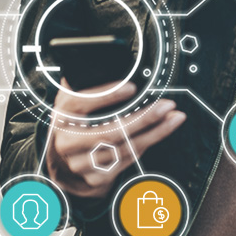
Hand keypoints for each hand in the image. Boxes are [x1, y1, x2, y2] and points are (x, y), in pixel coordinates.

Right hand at [45, 78, 186, 198]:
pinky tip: (161, 131)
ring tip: (173, 117)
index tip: (132, 88)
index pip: (81, 103)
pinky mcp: (96, 177)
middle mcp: (67, 141)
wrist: (63, 159)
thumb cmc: (76, 120)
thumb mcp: (73, 98)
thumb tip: (104, 57)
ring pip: (124, 148)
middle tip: (166, 105)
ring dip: (154, 132)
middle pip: (109, 131)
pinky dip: (148, 144)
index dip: (107, 95)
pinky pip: (128, 160)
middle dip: (143, 118)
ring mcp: (81, 163)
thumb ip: (85, 81)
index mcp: (62, 115)